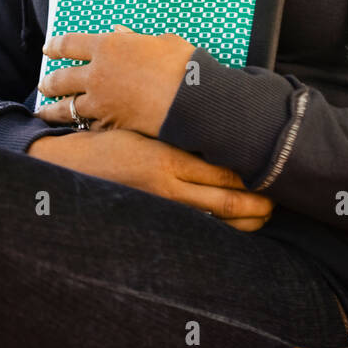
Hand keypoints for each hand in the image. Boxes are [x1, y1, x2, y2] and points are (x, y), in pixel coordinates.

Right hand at [27, 126, 274, 231]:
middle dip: (258, 204)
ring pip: (214, 220)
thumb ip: (177, 126)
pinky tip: (234, 225)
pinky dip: (219, 227)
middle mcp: (168, 185)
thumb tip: (212, 120)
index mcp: (168, 157)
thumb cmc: (106, 138)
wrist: (68, 165)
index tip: (273, 169)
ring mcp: (162, 206)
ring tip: (264, 215)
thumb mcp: (142, 125)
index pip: (224, 169)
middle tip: (280, 201)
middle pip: (227, 201)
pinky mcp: (155, 215)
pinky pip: (195, 226)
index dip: (253, 173)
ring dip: (244, 221)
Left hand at [35, 25, 195, 138]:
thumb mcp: (161, 41)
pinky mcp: (110, 125)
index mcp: (107, 47)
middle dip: (48, 82)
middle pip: (60, 78)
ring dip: (52, 111)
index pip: (69, 44)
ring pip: (66, 108)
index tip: (48, 49)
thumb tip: (119, 33)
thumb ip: (134, 39)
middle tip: (43, 84)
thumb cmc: (182, 64)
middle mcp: (97, 75)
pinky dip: (81, 127)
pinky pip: (88, 126)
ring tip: (45, 113)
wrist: (192, 101)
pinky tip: (77, 129)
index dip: (56, 46)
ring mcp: (101, 103)